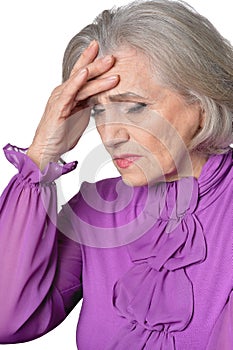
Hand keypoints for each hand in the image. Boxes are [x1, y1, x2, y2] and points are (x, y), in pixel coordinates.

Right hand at [27, 41, 118, 168]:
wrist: (48, 148)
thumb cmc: (62, 134)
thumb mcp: (80, 115)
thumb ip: (88, 103)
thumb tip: (102, 97)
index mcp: (70, 94)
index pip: (83, 75)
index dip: (93, 62)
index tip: (107, 52)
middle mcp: (64, 92)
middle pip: (82, 73)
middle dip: (97, 62)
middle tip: (113, 55)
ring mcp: (61, 98)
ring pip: (80, 81)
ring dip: (95, 70)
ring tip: (109, 62)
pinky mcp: (59, 107)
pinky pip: (70, 92)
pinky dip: (77, 81)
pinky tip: (85, 72)